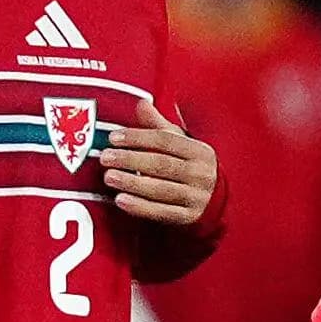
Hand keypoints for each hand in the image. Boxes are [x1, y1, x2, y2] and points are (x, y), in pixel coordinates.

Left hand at [102, 98, 217, 224]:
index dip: (138, 137)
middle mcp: (202, 174)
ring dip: (132, 183)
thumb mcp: (182, 144)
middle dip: (130, 159)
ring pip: (160, 189)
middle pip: (161, 164)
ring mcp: (197, 197)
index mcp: (200, 151)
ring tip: (109, 177)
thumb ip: (160, 126)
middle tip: (105, 157)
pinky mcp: (189, 218)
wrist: (214, 200)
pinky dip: (140, 207)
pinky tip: (121, 200)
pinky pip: (162, 212)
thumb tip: (141, 103)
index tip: (113, 138)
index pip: (166, 140)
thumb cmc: (191, 167)